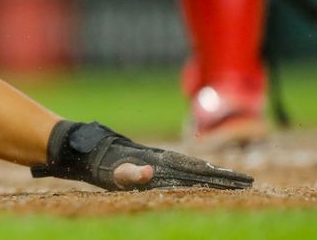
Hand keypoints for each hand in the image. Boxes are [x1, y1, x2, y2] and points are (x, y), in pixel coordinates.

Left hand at [32, 121, 252, 190]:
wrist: (80, 147)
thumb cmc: (94, 163)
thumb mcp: (108, 173)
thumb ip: (128, 174)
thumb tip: (148, 172)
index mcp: (155, 163)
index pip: (193, 172)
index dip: (215, 178)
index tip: (238, 181)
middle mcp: (157, 159)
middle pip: (196, 168)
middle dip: (221, 176)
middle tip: (248, 182)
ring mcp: (153, 159)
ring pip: (188, 167)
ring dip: (210, 173)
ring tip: (231, 179)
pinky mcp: (147, 161)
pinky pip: (176, 168)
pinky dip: (193, 171)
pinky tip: (199, 173)